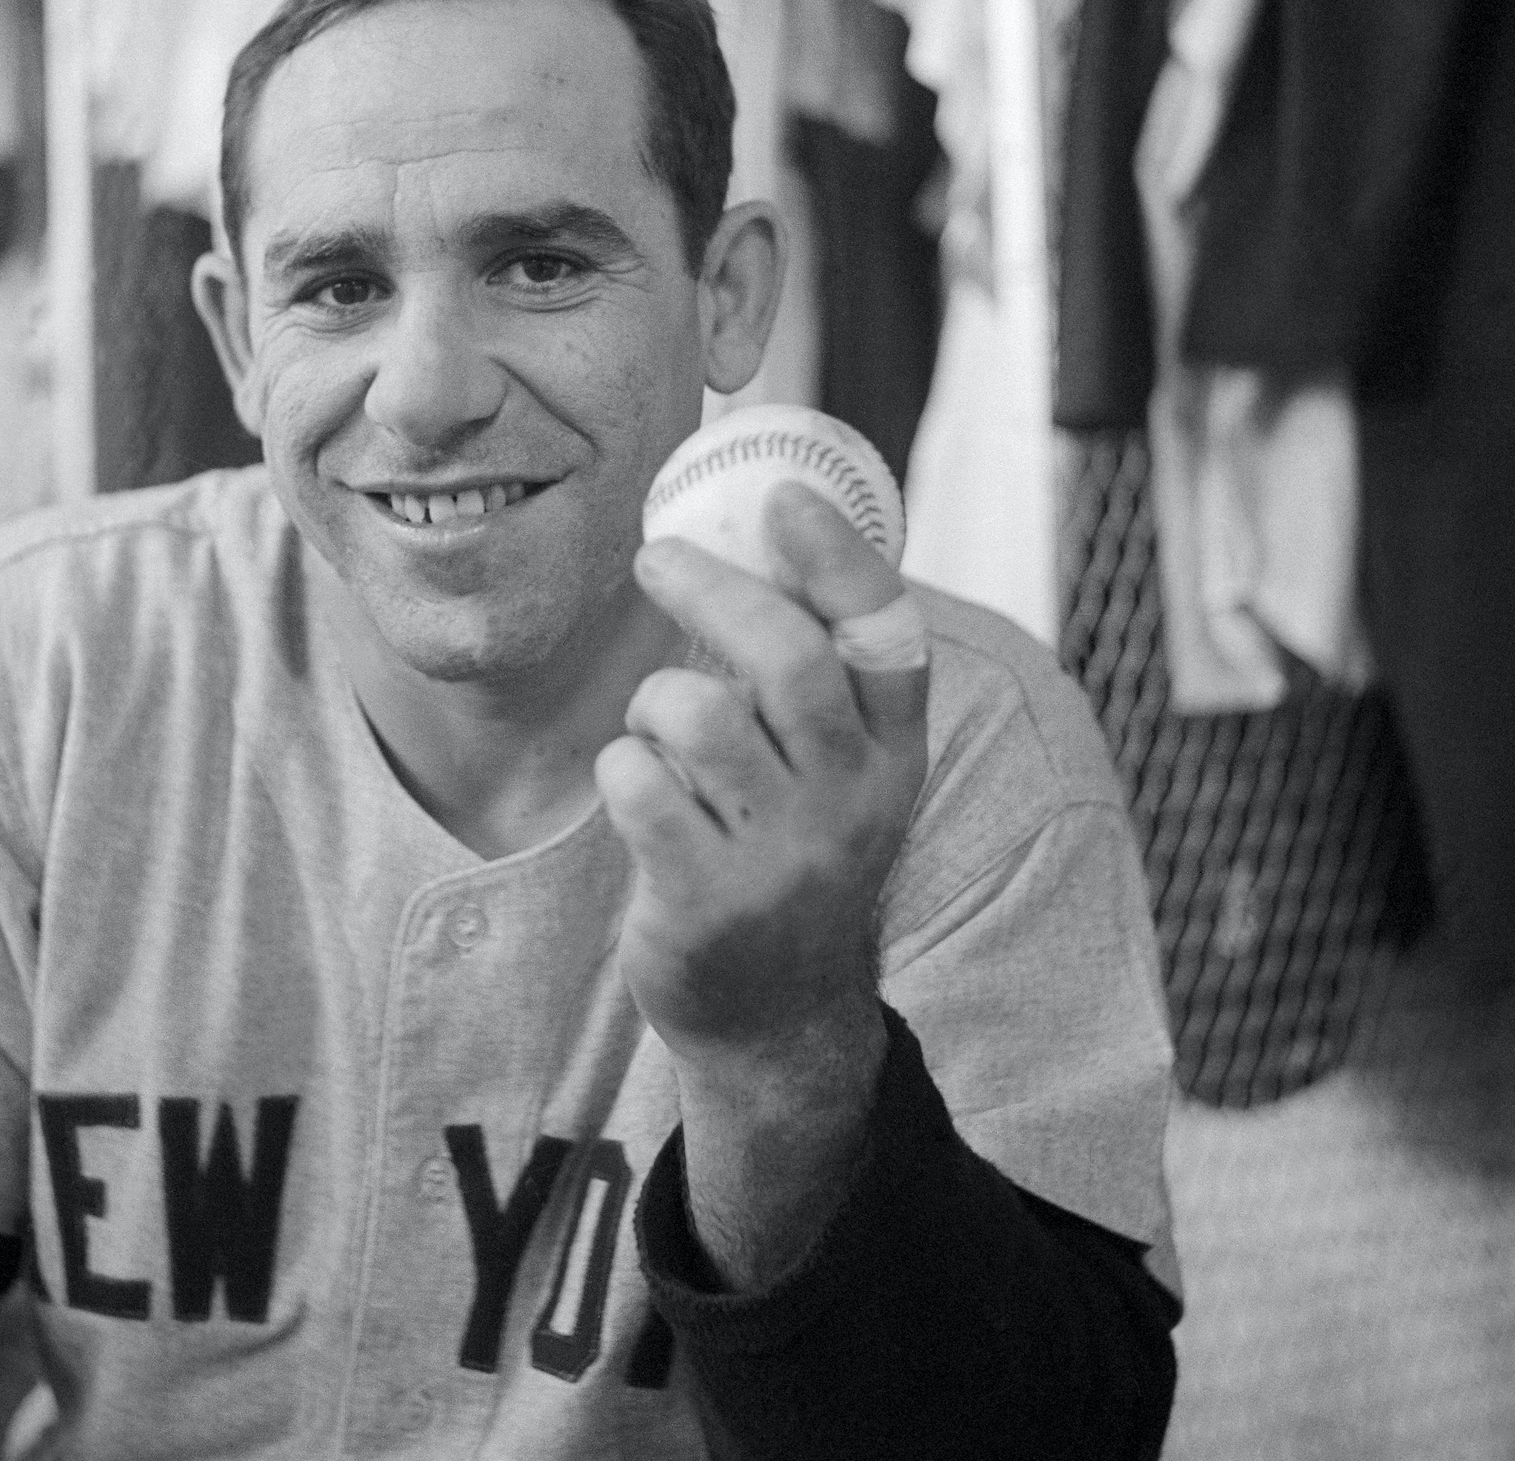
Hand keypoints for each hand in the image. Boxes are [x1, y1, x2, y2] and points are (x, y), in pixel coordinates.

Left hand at [596, 481, 929, 1075]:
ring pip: (696, 713)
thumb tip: (755, 535)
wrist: (778, 1018)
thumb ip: (811, 678)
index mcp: (892, 755)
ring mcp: (782, 856)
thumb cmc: (788, 854)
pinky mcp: (705, 899)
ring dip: (656, 700)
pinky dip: (621, 767)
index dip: (837, 557)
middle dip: (709, 587)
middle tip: (656, 559)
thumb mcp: (834, 772)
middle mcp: (852, 801)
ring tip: (660, 730)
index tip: (784, 496)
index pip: (885, 637)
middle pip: (785, 658)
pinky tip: (640, 793)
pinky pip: (636, 783)